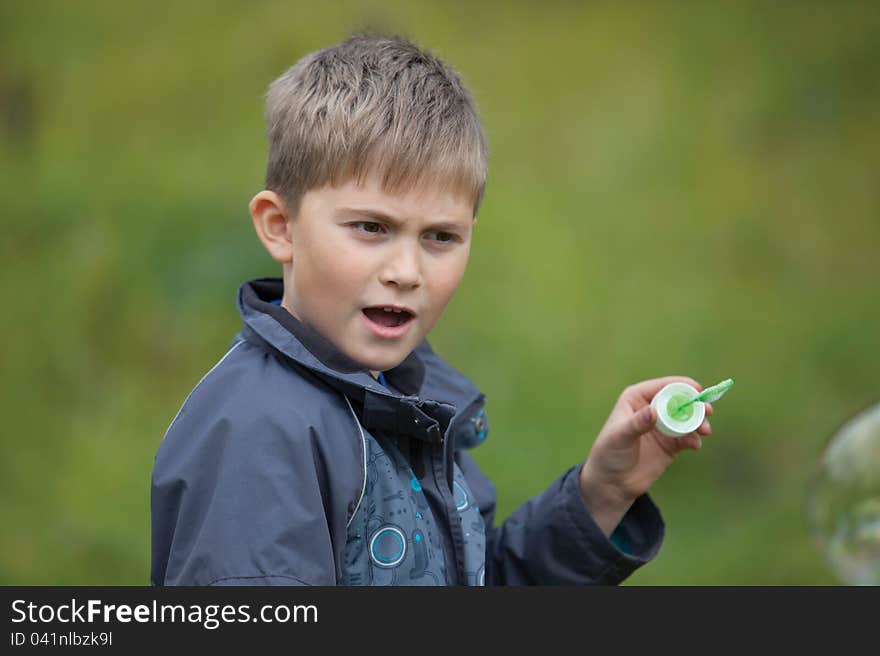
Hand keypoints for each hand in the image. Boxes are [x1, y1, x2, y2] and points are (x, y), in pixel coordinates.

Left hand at [577, 376, 713, 535]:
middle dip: (695, 404)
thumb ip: (637, 424)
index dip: (682, 386)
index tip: (698, 391)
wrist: (613, 482)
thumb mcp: (620, 436)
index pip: (663, 386)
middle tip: (707, 411)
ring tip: (705, 430)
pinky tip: (695, 445)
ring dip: (698, 422)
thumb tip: (653, 411)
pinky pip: (687, 437)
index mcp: (637, 398)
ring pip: (687, 418)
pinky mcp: (671, 443)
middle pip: (680, 401)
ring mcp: (663, 426)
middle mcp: (652, 408)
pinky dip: (694, 439)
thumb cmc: (609, 453)